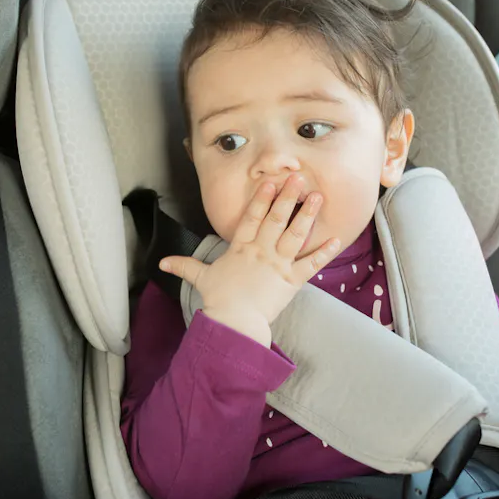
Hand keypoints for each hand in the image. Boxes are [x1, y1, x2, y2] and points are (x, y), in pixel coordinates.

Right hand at [160, 176, 340, 345]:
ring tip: (318, 196)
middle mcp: (261, 251)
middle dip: (287, 197)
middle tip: (298, 178)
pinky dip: (324, 252)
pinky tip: (336, 239)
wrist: (235, 320)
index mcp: (241, 248)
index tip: (269, 182)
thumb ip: (185, 266)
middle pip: (276, 219)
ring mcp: (278, 264)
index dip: (261, 199)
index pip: (252, 218)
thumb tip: (162, 263)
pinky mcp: (292, 280)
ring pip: (296, 235)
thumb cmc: (219, 299)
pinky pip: (311, 264)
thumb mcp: (201, 278)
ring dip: (307, 215)